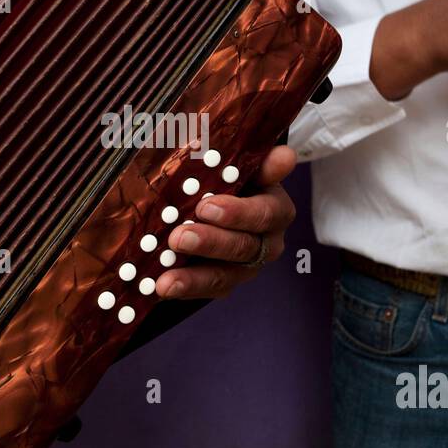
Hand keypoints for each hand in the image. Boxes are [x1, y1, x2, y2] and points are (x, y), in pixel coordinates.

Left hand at [156, 145, 296, 299]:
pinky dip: (184, 289)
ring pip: (226, 274)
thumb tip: (285, 157)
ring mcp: (246, 265)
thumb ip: (254, 158)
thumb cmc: (221, 175)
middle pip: (244, 246)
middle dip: (210, 242)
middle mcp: (266, 240)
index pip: (266, 212)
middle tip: (179, 236)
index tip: (206, 207)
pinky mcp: (225, 282)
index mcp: (274, 206)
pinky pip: (207, 290)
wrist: (203, 195)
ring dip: (194, 276)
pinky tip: (162, 286)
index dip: (238, 213)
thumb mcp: (232, 161)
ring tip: (166, 278)